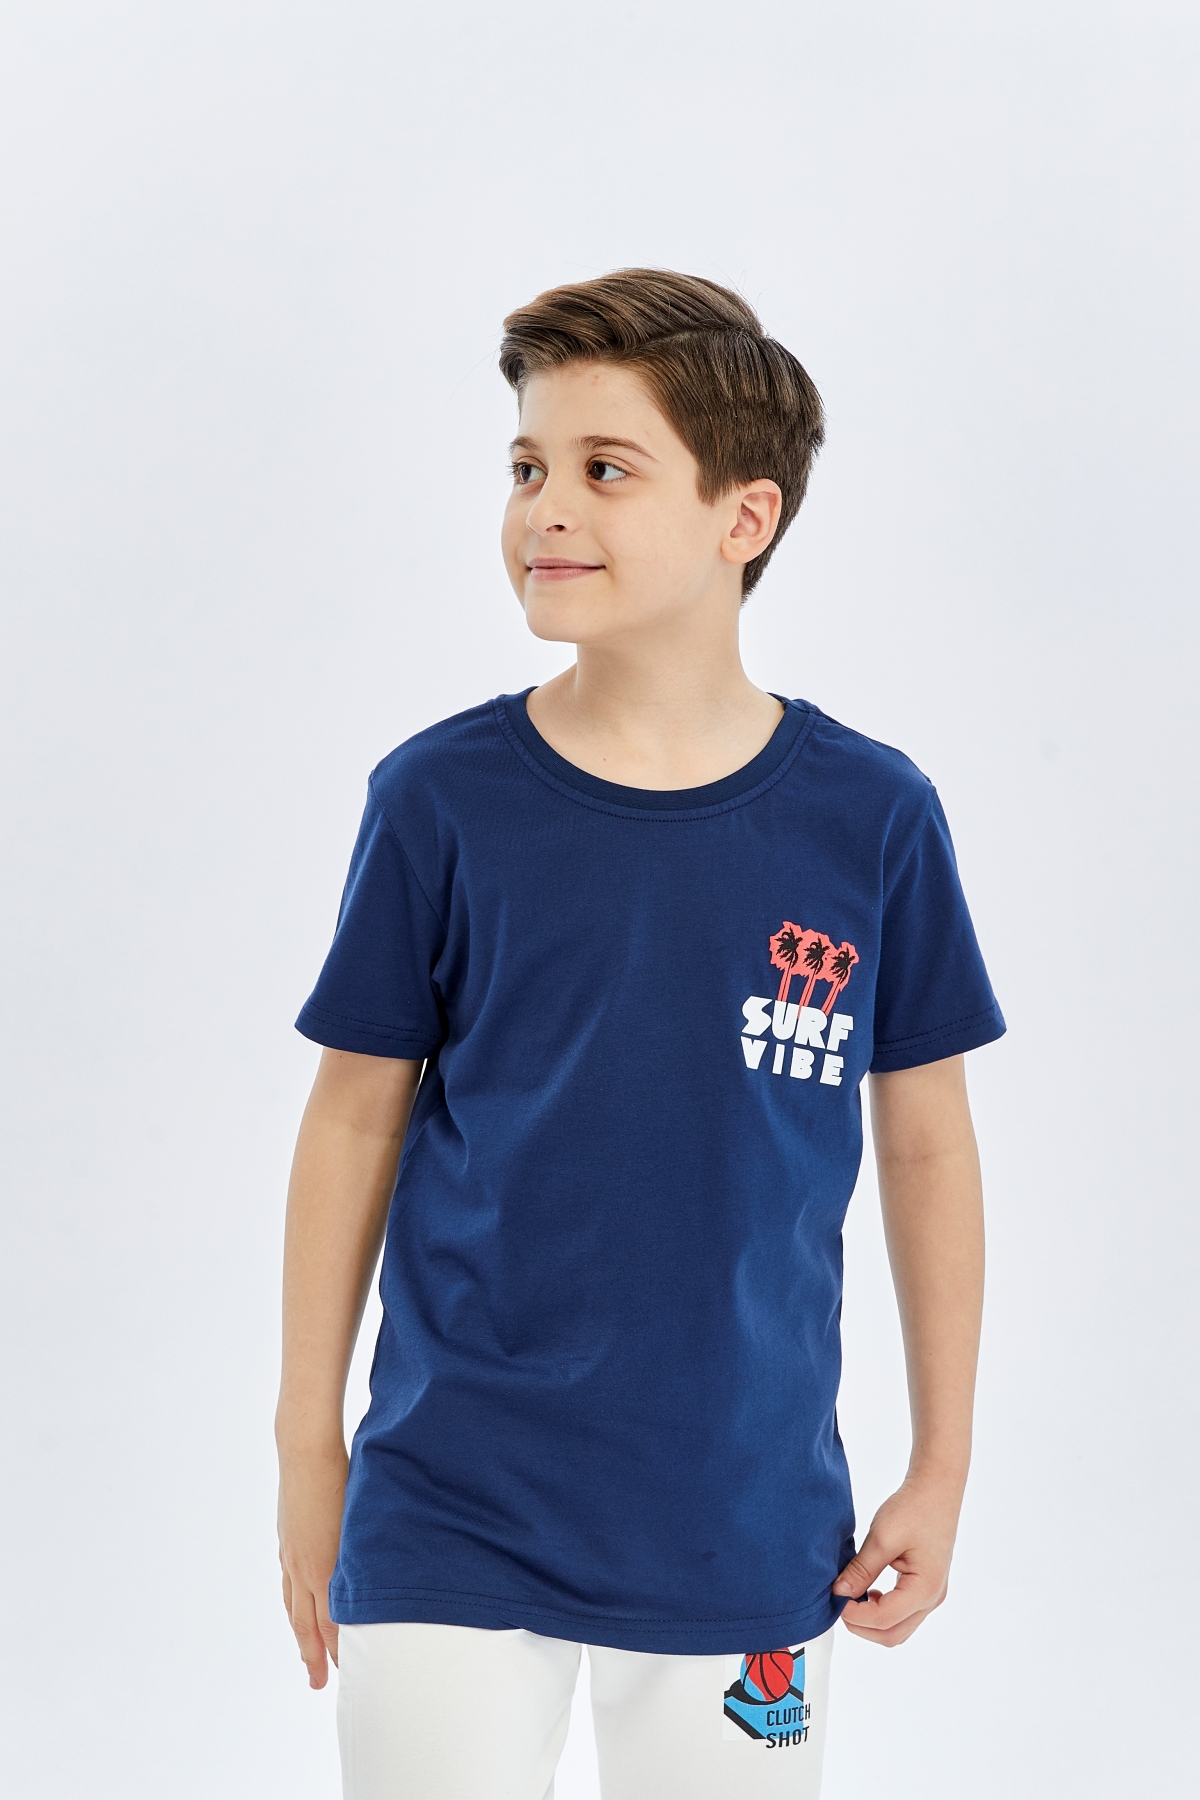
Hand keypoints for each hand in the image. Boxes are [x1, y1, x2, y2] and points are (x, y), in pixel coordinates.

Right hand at [277, 1441, 347, 1687]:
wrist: (306, 1452)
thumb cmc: (344, 1479)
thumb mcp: (363, 1521)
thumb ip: (369, 1557)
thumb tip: (384, 1579)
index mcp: (326, 1567)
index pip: (333, 1624)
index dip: (339, 1652)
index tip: (348, 1673)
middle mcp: (304, 1567)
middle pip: (307, 1625)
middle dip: (314, 1656)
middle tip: (318, 1684)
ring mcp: (291, 1554)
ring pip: (293, 1607)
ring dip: (300, 1635)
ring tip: (306, 1656)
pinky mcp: (286, 1541)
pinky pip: (287, 1584)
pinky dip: (291, 1604)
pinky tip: (295, 1607)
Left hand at [831, 1472, 962, 1646]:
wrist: (936, 1489)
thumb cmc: (913, 1508)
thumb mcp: (882, 1537)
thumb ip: (861, 1570)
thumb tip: (838, 1593)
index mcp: (925, 1589)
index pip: (885, 1620)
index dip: (855, 1615)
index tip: (834, 1598)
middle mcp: (933, 1599)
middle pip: (893, 1634)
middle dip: (862, 1626)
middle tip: (839, 1603)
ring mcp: (933, 1596)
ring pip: (899, 1628)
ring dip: (872, 1621)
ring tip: (852, 1597)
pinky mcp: (928, 1588)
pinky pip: (904, 1613)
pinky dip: (883, 1611)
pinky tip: (869, 1591)